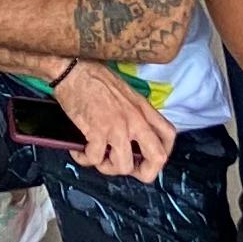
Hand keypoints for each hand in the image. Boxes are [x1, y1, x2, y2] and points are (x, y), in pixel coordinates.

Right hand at [50, 59, 170, 182]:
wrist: (74, 69)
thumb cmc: (95, 77)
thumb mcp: (126, 93)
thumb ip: (135, 114)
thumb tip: (132, 137)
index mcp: (144, 109)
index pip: (168, 136)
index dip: (161, 153)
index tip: (146, 157)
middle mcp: (136, 120)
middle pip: (157, 159)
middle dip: (143, 172)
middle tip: (125, 167)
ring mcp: (118, 127)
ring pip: (123, 166)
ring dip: (107, 167)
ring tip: (96, 157)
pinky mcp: (97, 131)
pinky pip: (94, 159)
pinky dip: (84, 159)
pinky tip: (79, 150)